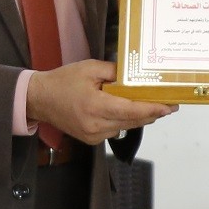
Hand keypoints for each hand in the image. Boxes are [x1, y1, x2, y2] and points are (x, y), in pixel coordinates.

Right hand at [28, 59, 173, 144]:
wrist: (40, 99)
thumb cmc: (63, 81)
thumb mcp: (89, 68)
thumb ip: (114, 72)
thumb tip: (135, 75)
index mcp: (95, 106)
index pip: (131, 110)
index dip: (152, 109)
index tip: (169, 106)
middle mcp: (96, 125)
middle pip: (132, 121)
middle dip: (152, 113)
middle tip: (169, 104)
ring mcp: (93, 136)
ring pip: (126, 127)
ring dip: (139, 118)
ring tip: (152, 106)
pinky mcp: (91, 140)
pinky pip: (115, 131)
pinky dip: (124, 122)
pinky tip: (127, 111)